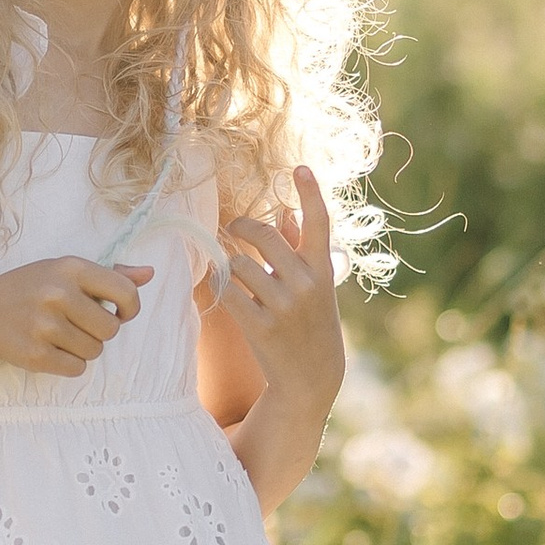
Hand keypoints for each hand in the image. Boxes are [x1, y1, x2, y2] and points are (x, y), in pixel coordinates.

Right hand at [0, 254, 152, 377]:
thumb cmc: (32, 289)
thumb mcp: (65, 271)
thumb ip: (110, 275)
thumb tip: (149, 273)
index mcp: (70, 268)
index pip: (125, 292)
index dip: (130, 308)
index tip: (120, 313)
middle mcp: (58, 293)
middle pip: (111, 329)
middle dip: (101, 332)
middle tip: (80, 324)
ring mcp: (44, 325)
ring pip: (95, 351)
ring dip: (84, 348)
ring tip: (61, 335)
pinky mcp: (35, 354)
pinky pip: (76, 368)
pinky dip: (69, 363)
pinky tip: (51, 349)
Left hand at [220, 169, 343, 406]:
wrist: (312, 377)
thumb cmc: (311, 322)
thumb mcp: (316, 285)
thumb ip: (299, 249)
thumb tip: (285, 212)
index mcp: (322, 269)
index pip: (319, 223)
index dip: (310, 193)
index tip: (299, 167)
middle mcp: (305, 284)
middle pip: (263, 235)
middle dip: (242, 226)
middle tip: (232, 227)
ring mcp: (283, 306)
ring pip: (239, 264)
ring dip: (231, 264)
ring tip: (235, 272)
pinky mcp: (260, 327)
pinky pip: (228, 293)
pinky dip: (222, 288)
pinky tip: (226, 291)